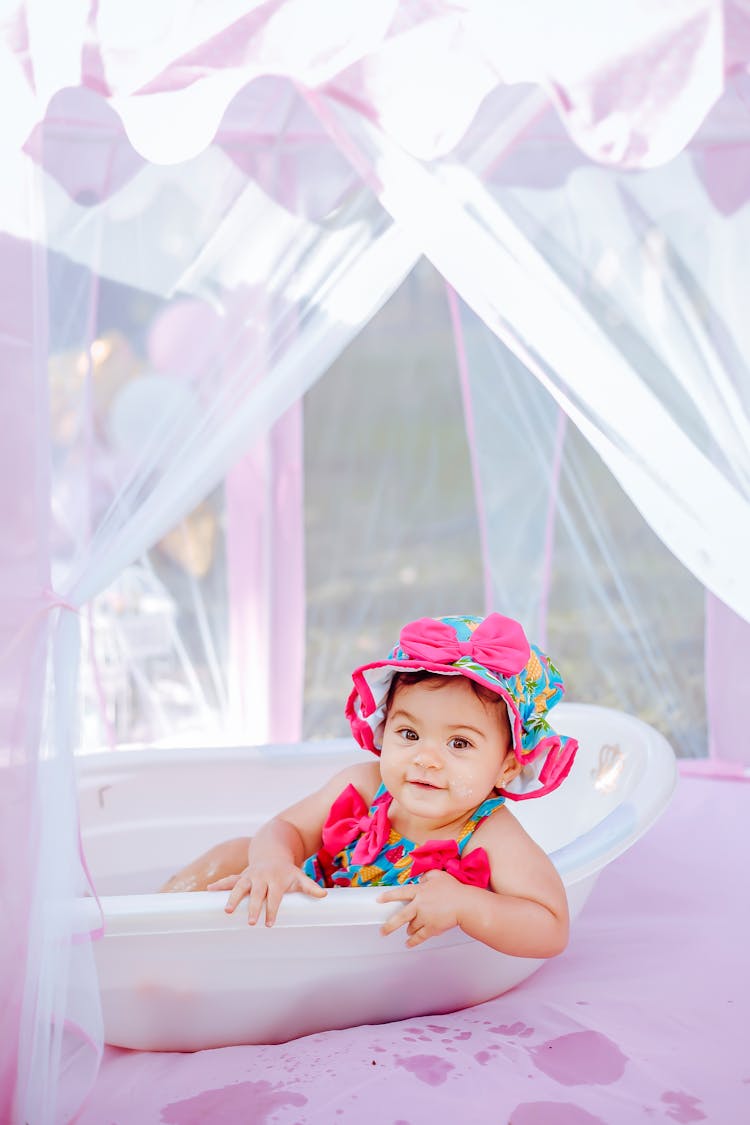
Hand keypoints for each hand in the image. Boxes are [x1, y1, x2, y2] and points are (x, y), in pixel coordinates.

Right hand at [208, 860, 325, 925]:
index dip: (272, 909)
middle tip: (251, 922)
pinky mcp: (241, 876)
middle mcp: (262, 877)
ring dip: (233, 898)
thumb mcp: (299, 876)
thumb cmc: (287, 871)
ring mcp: (250, 876)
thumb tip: (324, 895)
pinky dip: (219, 885)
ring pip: (240, 886)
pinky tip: (208, 890)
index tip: (270, 923)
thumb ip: (310, 887)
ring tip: (227, 911)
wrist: (273, 851)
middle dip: (253, 907)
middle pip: (257, 893)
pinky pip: (229, 880)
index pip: (275, 896)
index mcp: (276, 879)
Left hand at [378, 870, 465, 946]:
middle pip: (400, 916)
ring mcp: (425, 918)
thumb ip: (427, 876)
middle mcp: (419, 905)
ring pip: (411, 927)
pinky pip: (419, 937)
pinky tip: (408, 943)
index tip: (379, 899)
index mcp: (420, 891)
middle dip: (390, 925)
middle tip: (383, 931)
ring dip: (409, 929)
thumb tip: (421, 880)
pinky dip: (413, 941)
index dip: (388, 896)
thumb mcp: (439, 876)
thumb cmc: (454, 890)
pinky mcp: (431, 929)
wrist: (465, 905)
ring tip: (408, 930)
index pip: (401, 893)